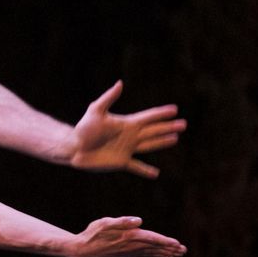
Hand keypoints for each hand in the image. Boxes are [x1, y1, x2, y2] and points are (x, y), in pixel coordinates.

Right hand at [66, 216, 185, 256]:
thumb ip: (122, 221)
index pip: (150, 238)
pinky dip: (155, 254)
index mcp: (128, 236)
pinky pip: (145, 254)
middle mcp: (131, 246)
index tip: (177, 244)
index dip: (164, 241)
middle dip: (169, 248)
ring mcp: (129, 252)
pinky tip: (162, 255)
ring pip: (151, 252)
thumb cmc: (92, 234)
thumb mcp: (104, 223)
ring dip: (164, 252)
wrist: (82, 250)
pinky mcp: (126, 254)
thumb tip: (139, 221)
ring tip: (178, 254)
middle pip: (154, 247)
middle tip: (184, 250)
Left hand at [69, 81, 186, 178]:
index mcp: (126, 124)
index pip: (148, 117)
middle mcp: (130, 136)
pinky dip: (145, 170)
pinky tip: (155, 173)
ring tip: (175, 138)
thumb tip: (120, 83)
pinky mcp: (121, 162)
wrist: (73, 147)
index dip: (161, 113)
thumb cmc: (83, 128)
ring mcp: (127, 149)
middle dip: (168, 127)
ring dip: (162, 142)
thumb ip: (108, 98)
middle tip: (183, 124)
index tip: (175, 109)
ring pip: (149, 145)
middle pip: (154, 131)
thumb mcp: (96, 110)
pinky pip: (136, 167)